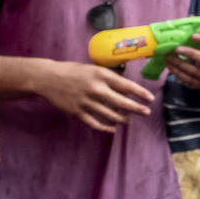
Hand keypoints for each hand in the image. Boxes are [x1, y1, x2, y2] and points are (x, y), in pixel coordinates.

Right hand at [38, 61, 154, 132]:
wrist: (48, 78)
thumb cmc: (75, 71)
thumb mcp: (95, 69)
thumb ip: (110, 79)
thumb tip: (128, 90)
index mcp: (102, 75)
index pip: (126, 86)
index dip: (140, 93)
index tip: (151, 99)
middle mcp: (95, 89)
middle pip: (121, 103)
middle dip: (136, 109)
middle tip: (146, 112)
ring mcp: (86, 102)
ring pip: (110, 115)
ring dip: (122, 119)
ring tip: (129, 120)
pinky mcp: (77, 112)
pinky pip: (95, 123)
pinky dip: (105, 128)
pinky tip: (113, 129)